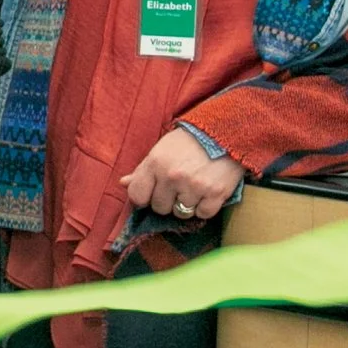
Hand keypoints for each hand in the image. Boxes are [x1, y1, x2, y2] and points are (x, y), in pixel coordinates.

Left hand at [119, 127, 244, 221]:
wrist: (224, 132)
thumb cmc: (188, 141)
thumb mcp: (161, 150)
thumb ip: (143, 170)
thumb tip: (124, 183)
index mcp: (155, 163)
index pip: (137, 196)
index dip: (144, 197)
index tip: (152, 193)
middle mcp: (172, 177)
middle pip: (159, 208)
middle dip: (167, 200)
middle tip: (177, 186)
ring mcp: (194, 187)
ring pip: (181, 213)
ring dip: (186, 205)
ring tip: (192, 188)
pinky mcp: (215, 194)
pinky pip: (202, 214)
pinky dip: (205, 207)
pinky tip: (206, 192)